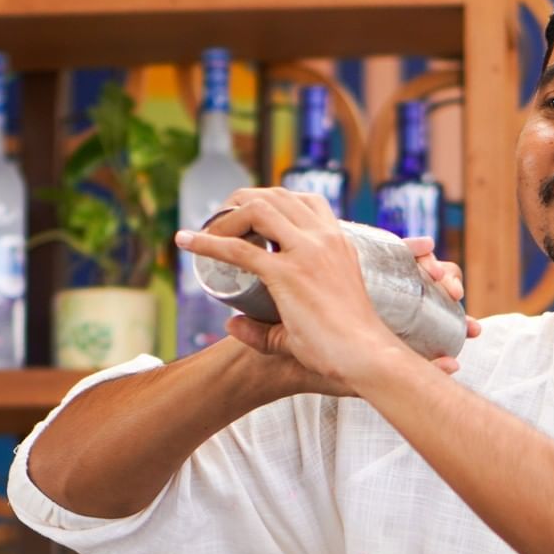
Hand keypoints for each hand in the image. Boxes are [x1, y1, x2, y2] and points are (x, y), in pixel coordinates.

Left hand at [176, 188, 470, 390]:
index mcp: (339, 243)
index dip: (273, 200)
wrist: (366, 357)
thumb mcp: (311, 321)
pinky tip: (187, 243)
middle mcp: (324, 240)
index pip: (305, 201)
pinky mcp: (288, 275)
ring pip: (256, 210)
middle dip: (242, 201)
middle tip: (220, 221)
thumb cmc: (346, 347)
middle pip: (275, 196)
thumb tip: (231, 324)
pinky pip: (238, 250)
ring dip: (226, 217)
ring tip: (207, 233)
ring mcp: (306, 253)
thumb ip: (269, 327)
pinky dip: (208, 243)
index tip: (249, 216)